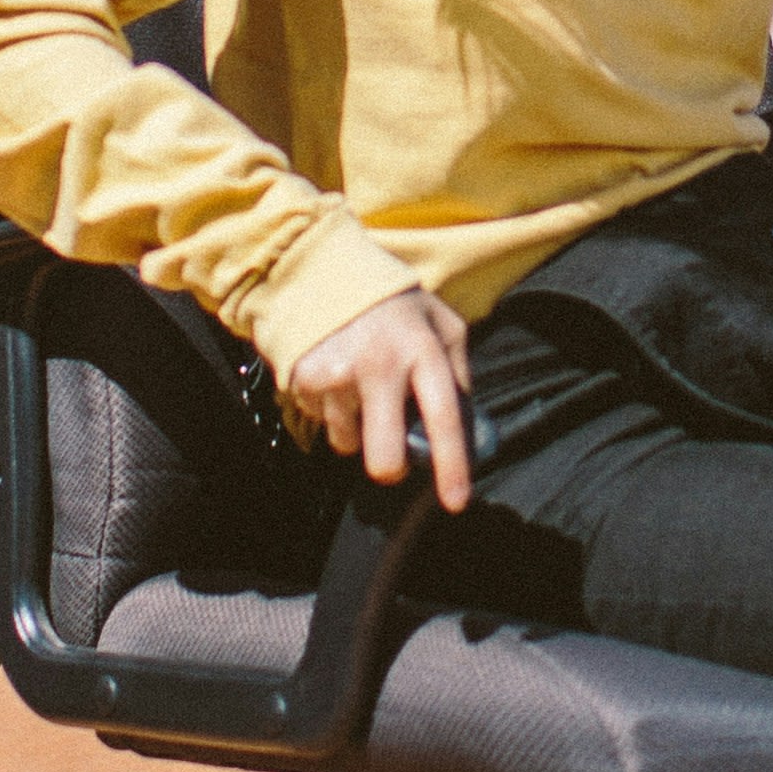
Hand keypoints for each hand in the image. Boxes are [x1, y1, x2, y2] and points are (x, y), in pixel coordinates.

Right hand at [285, 288, 477, 509]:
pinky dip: (332, 411)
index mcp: (422, 348)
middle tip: (392, 458)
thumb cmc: (391, 301)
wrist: (319, 268)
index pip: (443, 417)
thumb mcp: (440, 321)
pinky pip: (323, 423)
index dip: (451, 465)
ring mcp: (338, 374)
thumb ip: (459, 369)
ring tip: (360, 387)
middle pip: (384, 457)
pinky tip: (337, 377)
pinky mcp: (304, 379)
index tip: (457, 502)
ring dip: (357, 429)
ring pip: (349, 444)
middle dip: (390, 468)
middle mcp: (380, 363)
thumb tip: (468, 427)